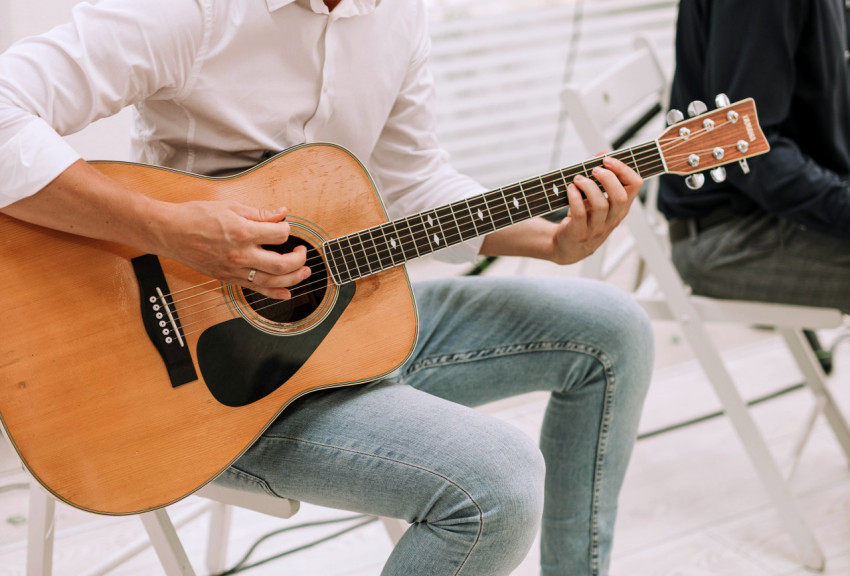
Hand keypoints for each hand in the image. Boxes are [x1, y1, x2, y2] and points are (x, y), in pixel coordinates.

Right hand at [154, 201, 309, 299]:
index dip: (288, 229)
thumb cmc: (196, 216)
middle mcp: (241, 254)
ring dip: (294, 279)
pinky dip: (274, 293)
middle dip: (299, 259)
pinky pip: (256, 290)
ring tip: (304, 272)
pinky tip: (287, 293)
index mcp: (243, 232)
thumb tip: (282, 213)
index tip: (285, 227)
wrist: (170, 232)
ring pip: (273, 282)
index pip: (280, 235)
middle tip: (302, 253)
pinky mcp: (228, 279)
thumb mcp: (231, 207)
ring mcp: (235, 270)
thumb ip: (260, 213)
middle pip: (283, 265)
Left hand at [551, 156, 641, 264]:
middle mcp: (613, 218)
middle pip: (621, 197)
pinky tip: (570, 189)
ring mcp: (597, 228)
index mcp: (621, 207)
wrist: (568, 246)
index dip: (624, 169)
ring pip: (601, 205)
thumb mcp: (595, 198)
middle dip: (608, 178)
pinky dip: (575, 198)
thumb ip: (600, 178)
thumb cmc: (584, 218)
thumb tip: (601, 154)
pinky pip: (580, 214)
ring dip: (588, 187)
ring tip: (578, 179)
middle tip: (594, 169)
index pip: (635, 185)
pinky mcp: (579, 233)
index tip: (607, 159)